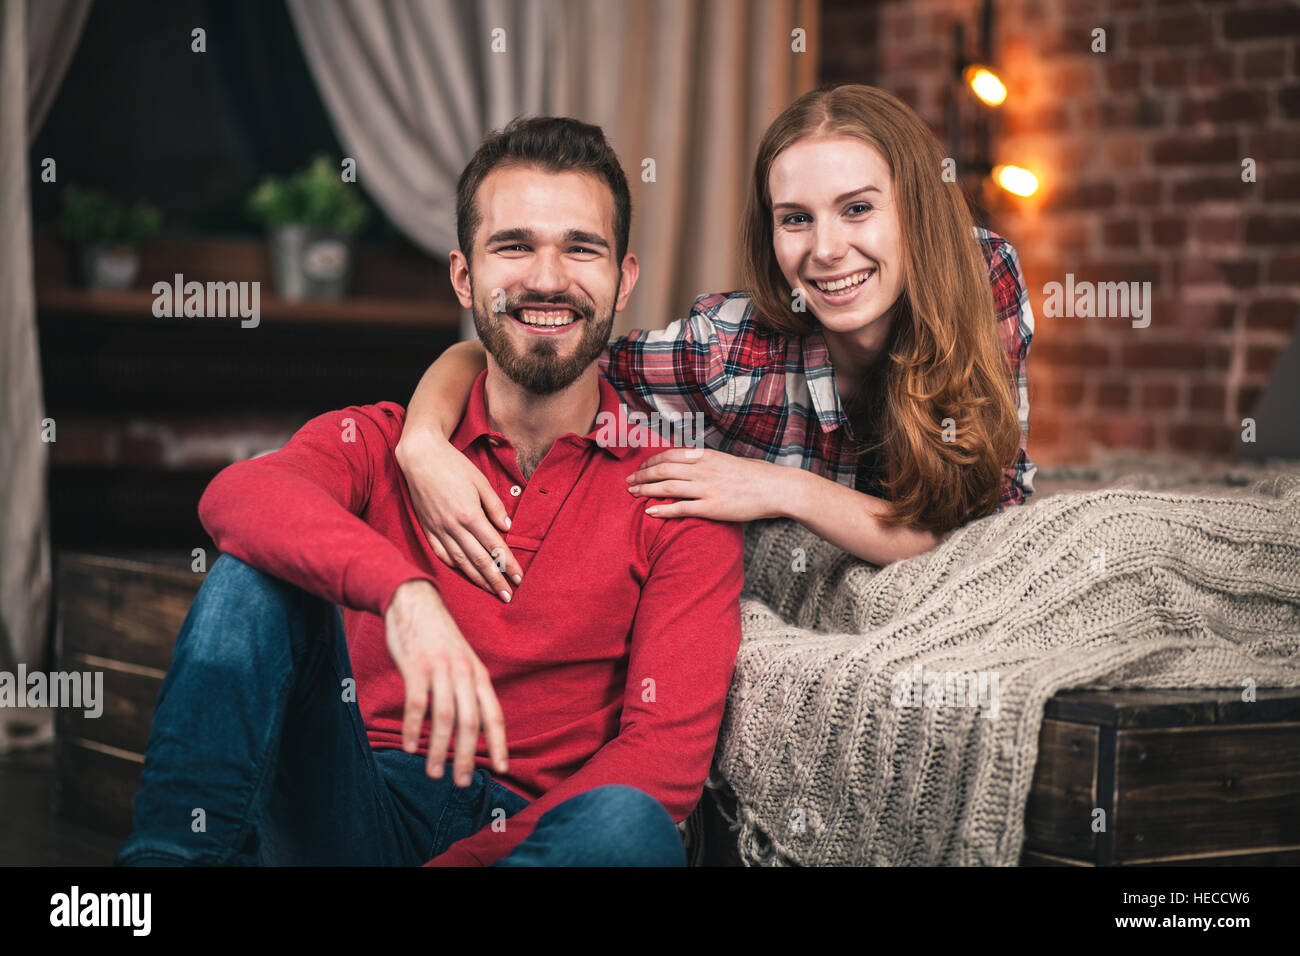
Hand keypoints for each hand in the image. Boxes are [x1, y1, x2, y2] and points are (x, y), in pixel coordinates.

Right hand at [384, 580, 507, 784]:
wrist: (415, 602)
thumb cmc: (438, 640)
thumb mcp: (462, 663)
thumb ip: (468, 692)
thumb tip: (473, 729)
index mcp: (478, 675)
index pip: (494, 715)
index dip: (500, 743)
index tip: (502, 769)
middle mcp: (464, 673)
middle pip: (471, 723)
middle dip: (468, 756)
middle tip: (461, 783)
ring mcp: (441, 669)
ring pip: (445, 718)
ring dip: (439, 749)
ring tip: (434, 773)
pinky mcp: (417, 666)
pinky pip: (417, 704)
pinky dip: (414, 729)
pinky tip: (409, 747)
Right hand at [394, 428, 523, 601]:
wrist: (420, 456)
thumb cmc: (454, 465)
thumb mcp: (481, 481)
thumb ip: (495, 506)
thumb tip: (507, 528)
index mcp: (469, 514)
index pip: (494, 546)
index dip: (508, 564)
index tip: (519, 578)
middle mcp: (453, 526)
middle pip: (478, 560)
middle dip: (495, 580)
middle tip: (508, 596)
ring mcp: (438, 529)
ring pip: (460, 561)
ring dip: (477, 579)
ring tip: (491, 591)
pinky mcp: (427, 528)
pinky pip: (442, 553)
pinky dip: (455, 566)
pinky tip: (465, 574)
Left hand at [624, 446, 790, 521]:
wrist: (776, 488)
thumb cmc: (755, 475)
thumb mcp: (728, 460)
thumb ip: (708, 462)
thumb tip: (692, 465)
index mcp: (706, 455)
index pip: (670, 455)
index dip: (651, 461)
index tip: (641, 467)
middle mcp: (703, 470)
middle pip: (662, 470)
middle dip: (642, 475)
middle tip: (628, 481)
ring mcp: (707, 489)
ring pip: (667, 487)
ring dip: (646, 490)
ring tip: (632, 493)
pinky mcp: (712, 508)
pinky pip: (681, 508)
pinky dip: (662, 509)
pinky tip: (649, 511)